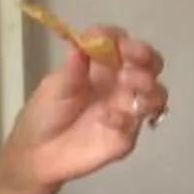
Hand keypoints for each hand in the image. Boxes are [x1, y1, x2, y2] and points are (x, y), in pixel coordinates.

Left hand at [0, 26, 167, 188]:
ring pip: (156, 92)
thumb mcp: (54, 86)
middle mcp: (120, 83)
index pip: (121, 44)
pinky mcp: (127, 135)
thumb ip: (72, 67)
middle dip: (147, 56)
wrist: (37, 153)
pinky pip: (136, 124)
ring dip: (147, 83)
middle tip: (134, 60)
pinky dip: (124, 118)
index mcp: (102, 66)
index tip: (117, 42)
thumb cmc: (45, 113)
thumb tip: (84, 43)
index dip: (122, 40)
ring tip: (126, 84)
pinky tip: (106, 119)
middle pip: (149, 63)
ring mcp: (127, 109)